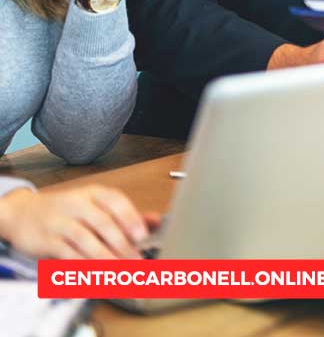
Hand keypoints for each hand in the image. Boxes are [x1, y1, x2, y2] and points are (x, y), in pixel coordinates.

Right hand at [0, 185, 158, 259]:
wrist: (23, 213)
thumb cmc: (66, 210)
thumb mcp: (94, 205)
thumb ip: (125, 214)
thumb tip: (155, 221)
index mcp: (93, 193)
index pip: (115, 201)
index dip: (130, 217)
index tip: (142, 235)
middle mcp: (76, 204)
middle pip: (103, 223)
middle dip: (122, 244)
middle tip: (135, 260)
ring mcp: (59, 222)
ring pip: (85, 240)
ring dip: (105, 258)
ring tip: (119, 271)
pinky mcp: (46, 241)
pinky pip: (67, 255)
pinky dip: (82, 266)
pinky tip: (95, 274)